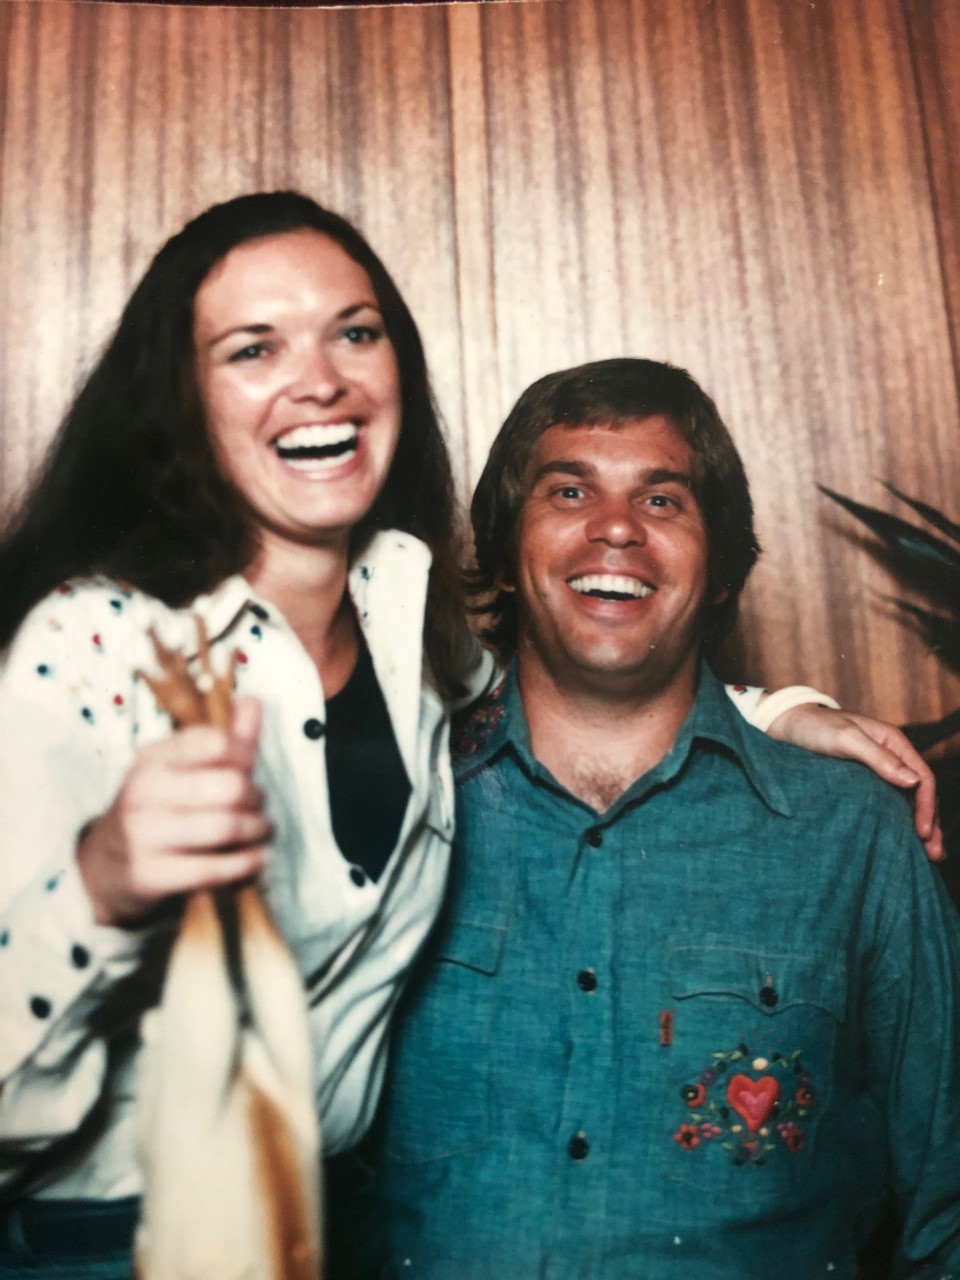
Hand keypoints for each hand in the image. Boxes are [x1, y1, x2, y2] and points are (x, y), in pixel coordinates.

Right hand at [77, 697, 272, 925]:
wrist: (103, 865)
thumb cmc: (157, 808)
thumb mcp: (179, 768)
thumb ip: (224, 739)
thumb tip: (255, 701)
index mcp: (153, 758)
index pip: (215, 742)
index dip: (246, 753)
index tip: (251, 768)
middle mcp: (144, 792)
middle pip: (229, 787)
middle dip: (256, 797)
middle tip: (260, 806)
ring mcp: (144, 835)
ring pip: (226, 827)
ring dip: (257, 830)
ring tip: (263, 830)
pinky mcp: (150, 875)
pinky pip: (213, 869)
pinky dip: (246, 864)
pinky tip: (258, 858)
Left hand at [767, 704, 942, 860]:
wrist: (784, 725)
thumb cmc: (813, 727)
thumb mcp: (845, 739)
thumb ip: (878, 758)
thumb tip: (913, 781)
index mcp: (893, 742)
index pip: (922, 777)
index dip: (927, 806)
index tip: (922, 833)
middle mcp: (889, 756)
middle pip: (919, 793)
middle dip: (929, 823)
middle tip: (934, 855)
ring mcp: (876, 770)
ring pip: (905, 801)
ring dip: (915, 826)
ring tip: (925, 856)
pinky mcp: (861, 782)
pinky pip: (885, 803)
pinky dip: (895, 822)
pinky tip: (897, 841)